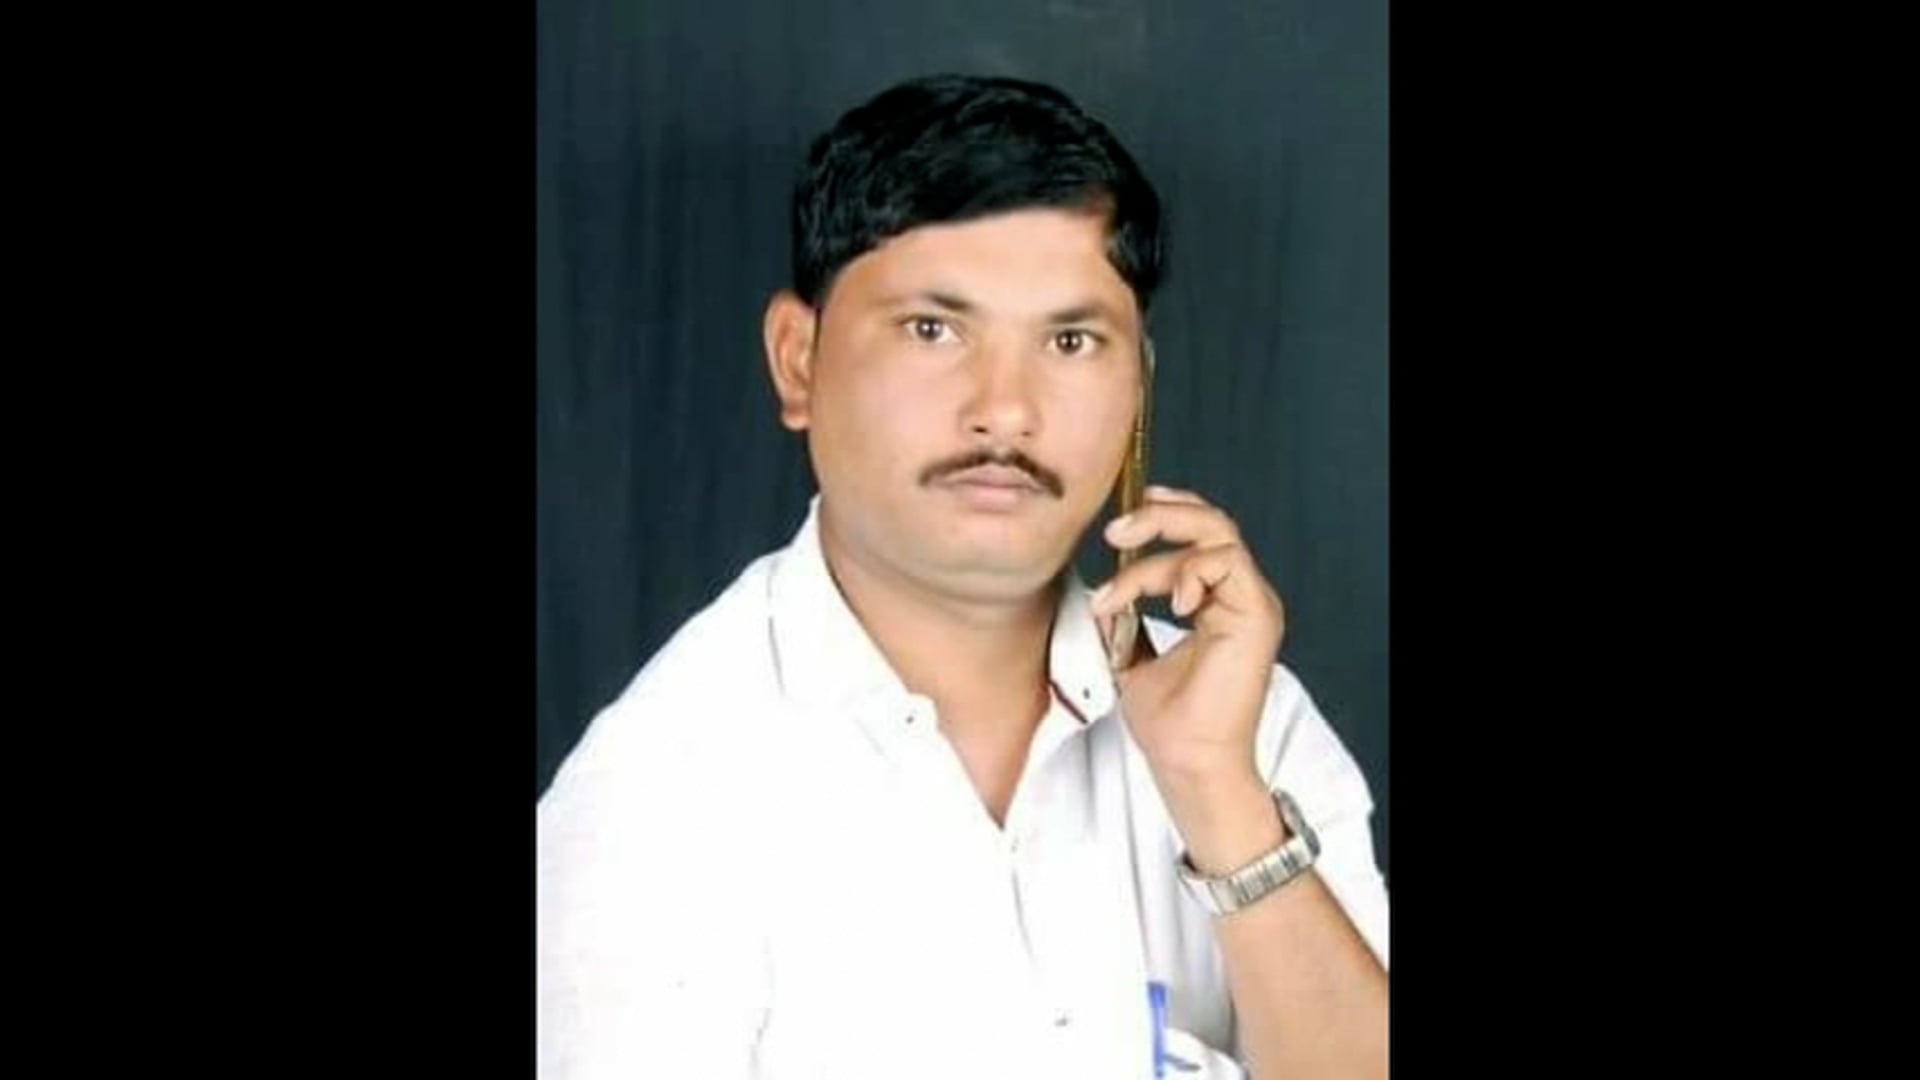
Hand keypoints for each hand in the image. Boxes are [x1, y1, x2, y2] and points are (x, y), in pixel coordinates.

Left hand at [1089, 486, 1287, 859]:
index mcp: (1217, 602)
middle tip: (1116, 531)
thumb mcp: (1130, 656)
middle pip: (1210, 521)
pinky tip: (1172, 602)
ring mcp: (1253, 603)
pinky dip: (1191, 570)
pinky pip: (1228, 562)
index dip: (1156, 525)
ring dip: (1164, 541)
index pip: (1196, 537)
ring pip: (1218, 533)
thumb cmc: (1168, 721)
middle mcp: (1240, 596)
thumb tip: (1096, 593)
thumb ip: (1124, 619)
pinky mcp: (1258, 616)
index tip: (1114, 536)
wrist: (1187, 760)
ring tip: (1125, 573)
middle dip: (1159, 515)